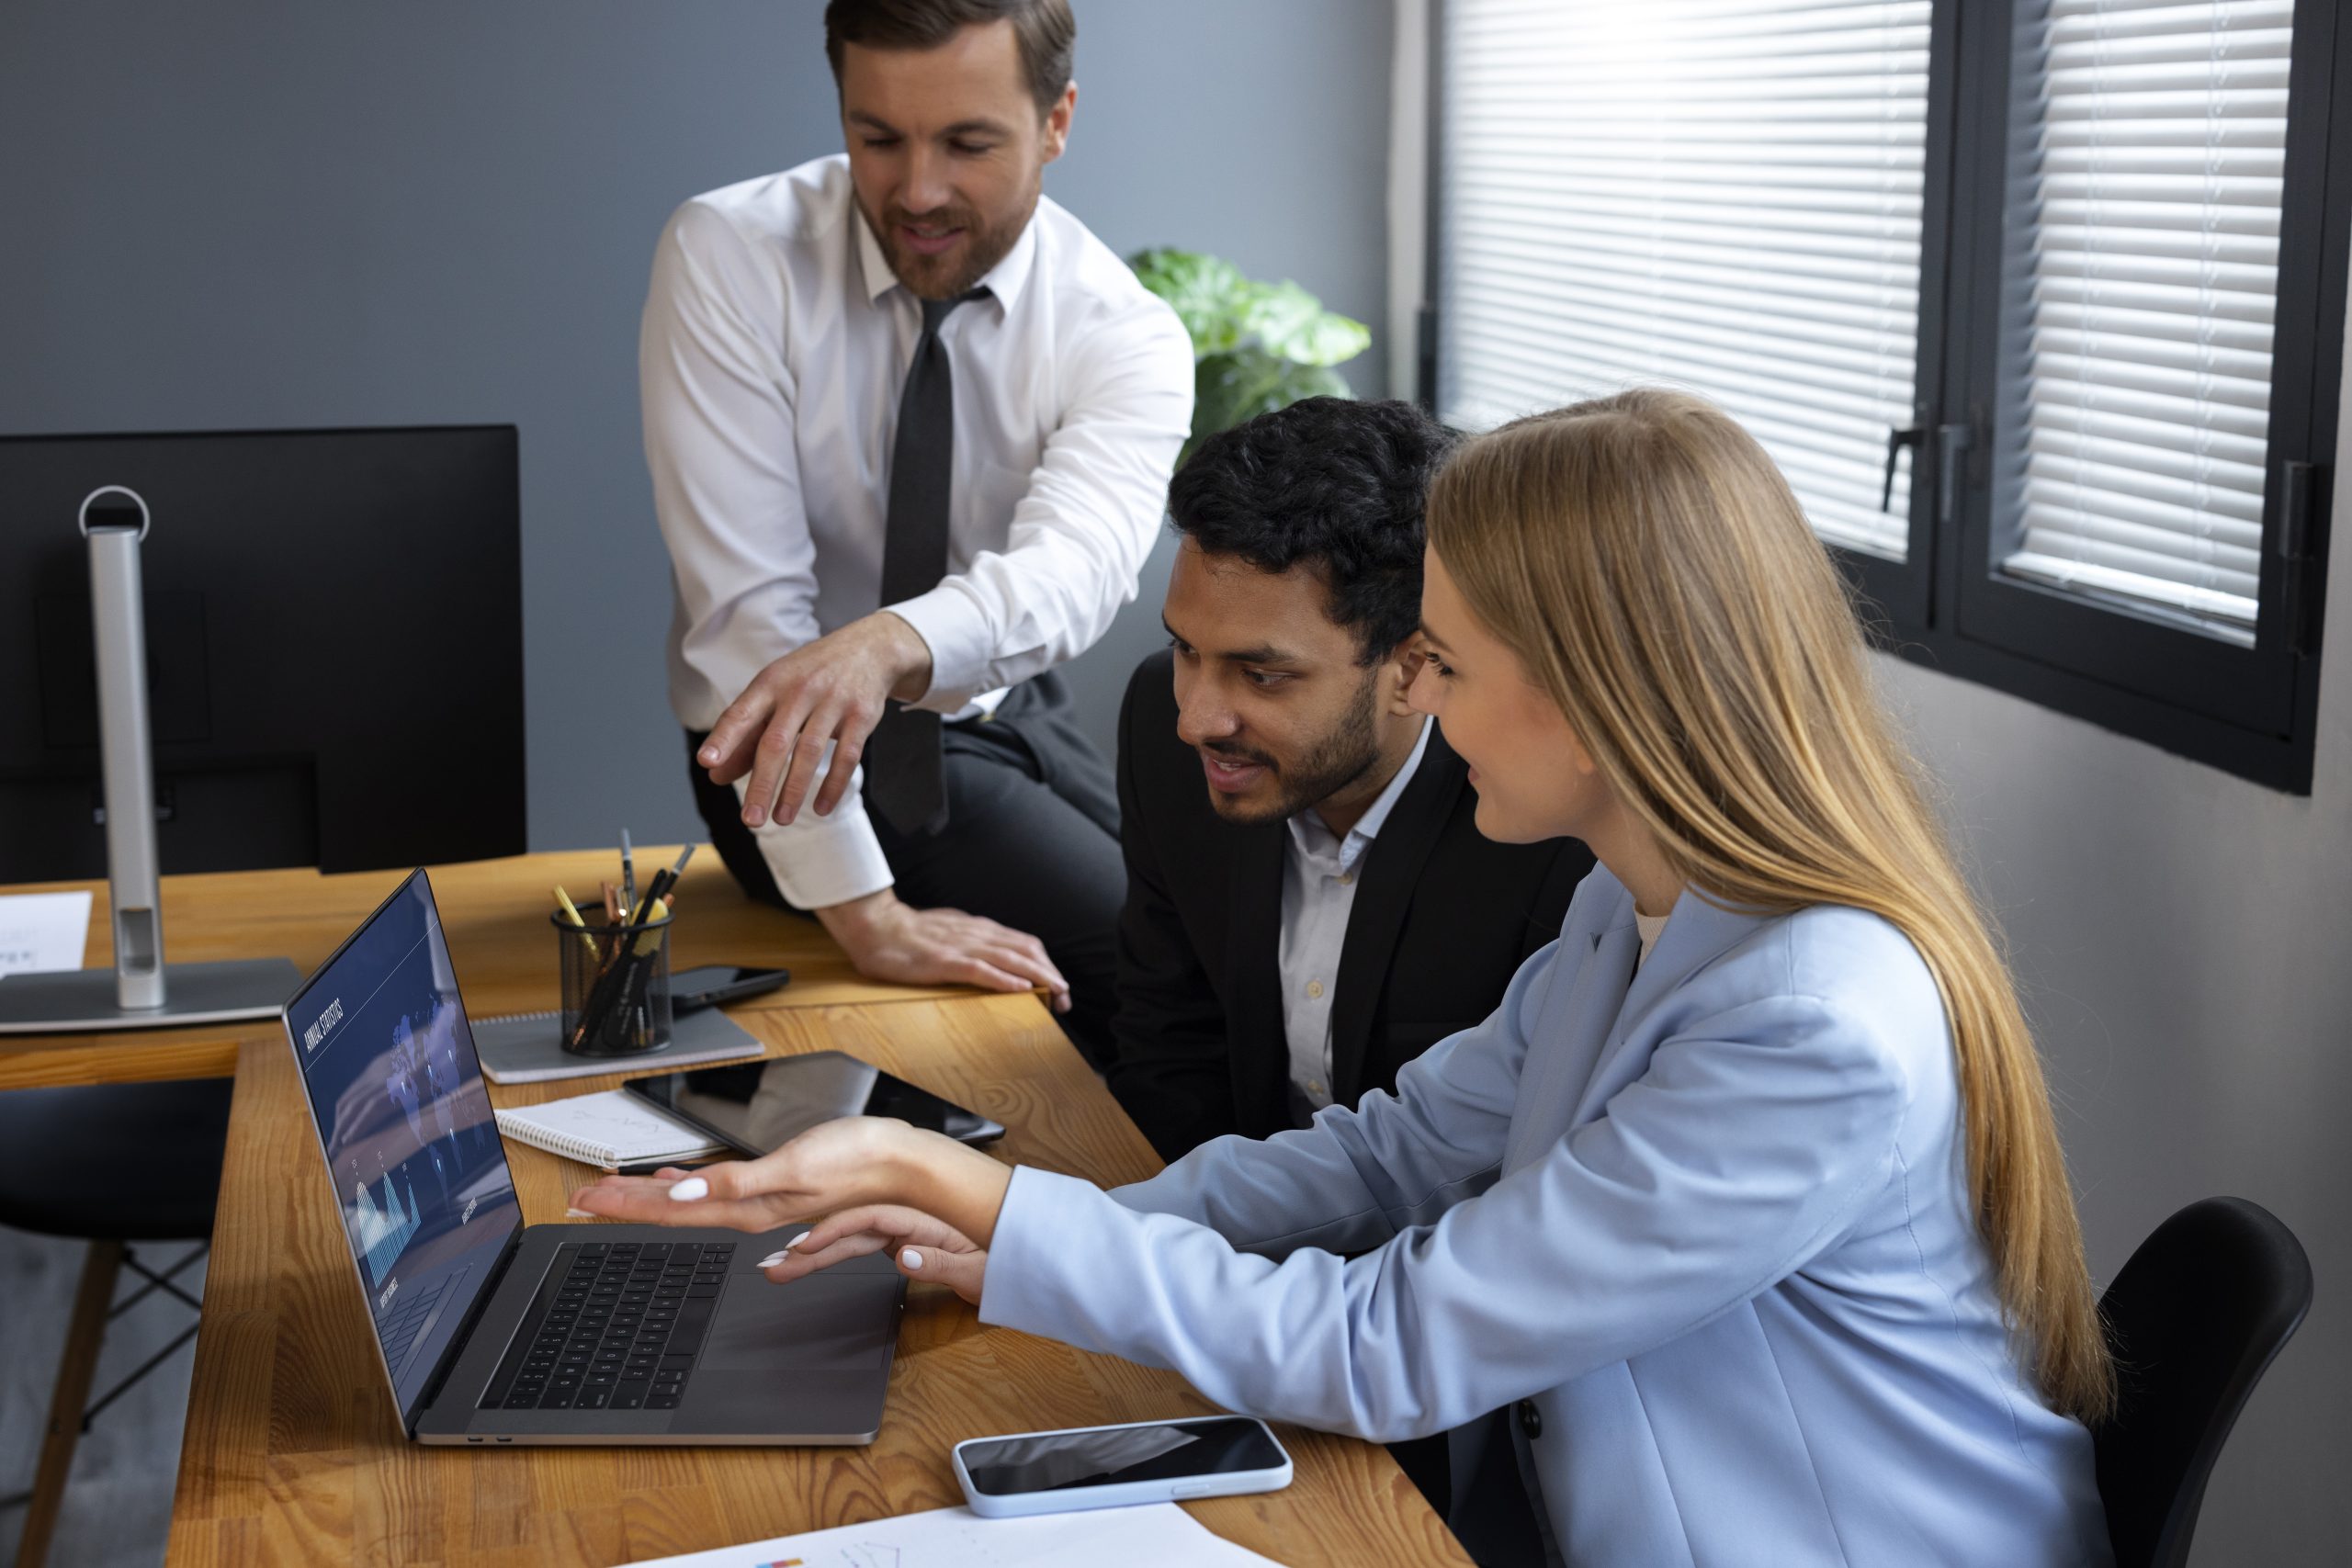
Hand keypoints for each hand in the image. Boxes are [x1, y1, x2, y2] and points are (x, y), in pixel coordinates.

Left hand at [570, 1117, 906, 1233]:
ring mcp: (759, 1201)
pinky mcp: (773, 1185)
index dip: (623, 1204)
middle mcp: (745, 1210)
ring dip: (650, 1196)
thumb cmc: (856, 1164)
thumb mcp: (790, 1170)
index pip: (668, 1209)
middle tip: (582, 1198)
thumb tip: (683, 1194)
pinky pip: (714, 1191)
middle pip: (671, 1208)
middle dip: (624, 1202)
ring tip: (616, 1192)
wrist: (902, 1166)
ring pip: (688, 1201)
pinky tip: (676, 1183)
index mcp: (744, 1209)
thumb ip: (734, 1183)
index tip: (584, 1200)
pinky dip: (686, 1187)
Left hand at [700, 612, 933, 826]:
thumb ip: (746, 734)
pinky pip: (847, 756)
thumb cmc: (809, 677)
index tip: (706, 762)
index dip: (724, 738)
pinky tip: (821, 808)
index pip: (741, 712)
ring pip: (809, 752)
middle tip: (751, 819)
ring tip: (781, 818)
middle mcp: (800, 690)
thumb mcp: (775, 694)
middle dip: (762, 783)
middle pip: (776, 742)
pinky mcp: (861, 715)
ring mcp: (833, 701)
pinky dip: (833, 785)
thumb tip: (716, 774)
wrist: (867, 649)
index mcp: (771, 682)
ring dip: (794, 791)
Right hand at [760, 1205, 988, 1304]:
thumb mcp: (976, 1269)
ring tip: (780, 1265)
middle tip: (776, 1261)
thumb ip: (939, 1261)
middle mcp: (908, 1222)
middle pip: (852, 1230)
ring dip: (814, 1253)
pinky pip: (858, 1246)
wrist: (1012, 1264)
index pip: (872, 1219)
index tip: (808, 1244)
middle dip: (812, 1246)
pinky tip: (807, 1258)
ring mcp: (901, 1231)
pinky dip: (832, 1253)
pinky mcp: (898, 1241)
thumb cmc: (998, 1264)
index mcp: (925, 1221)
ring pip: (849, 1240)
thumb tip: (904, 1256)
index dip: (837, 1229)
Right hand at [818, 889, 1070, 1012]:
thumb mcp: (948, 931)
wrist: (875, 925)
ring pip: (1012, 959)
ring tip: (1057, 994)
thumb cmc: (907, 932)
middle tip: (1065, 997)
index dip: (1046, 964)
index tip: (1058, 984)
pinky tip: (1020, 989)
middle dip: (1051, 974)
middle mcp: (977, 934)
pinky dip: (1004, 980)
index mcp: (978, 929)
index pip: (1024, 944)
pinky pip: (981, 970)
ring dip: (1038, 977)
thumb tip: (991, 954)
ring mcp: (962, 947)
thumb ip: (971, 941)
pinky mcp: (945, 961)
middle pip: (1027, 951)